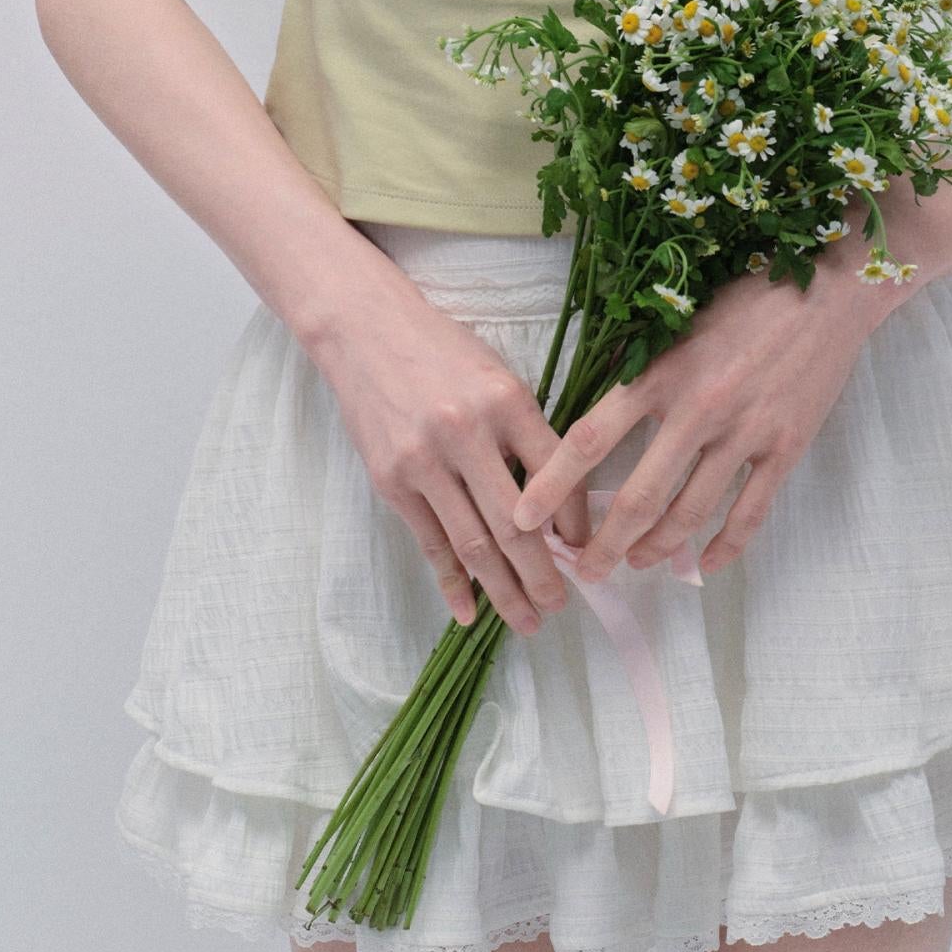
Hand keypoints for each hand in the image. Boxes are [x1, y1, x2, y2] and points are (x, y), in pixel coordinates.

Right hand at [309, 279, 591, 635]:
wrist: (366, 331)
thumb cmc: (443, 353)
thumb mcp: (498, 377)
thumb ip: (526, 434)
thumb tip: (556, 507)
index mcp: (507, 401)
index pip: (556, 475)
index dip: (574, 522)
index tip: (585, 551)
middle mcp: (467, 432)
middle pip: (516, 523)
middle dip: (543, 574)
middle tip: (561, 606)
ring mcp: (425, 460)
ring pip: (474, 543)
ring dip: (504, 590)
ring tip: (527, 620)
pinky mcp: (391, 480)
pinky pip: (430, 542)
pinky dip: (451, 581)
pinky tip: (468, 612)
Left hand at [512, 261, 898, 585]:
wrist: (830, 291)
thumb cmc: (745, 298)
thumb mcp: (678, 322)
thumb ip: (640, 370)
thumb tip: (596, 423)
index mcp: (660, 372)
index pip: (589, 439)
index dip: (551, 486)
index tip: (523, 519)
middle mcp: (698, 408)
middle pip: (637, 497)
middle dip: (605, 544)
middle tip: (585, 571)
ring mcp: (745, 433)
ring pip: (690, 514)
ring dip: (658, 549)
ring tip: (637, 563)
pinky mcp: (786, 448)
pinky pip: (750, 514)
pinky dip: (725, 547)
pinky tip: (705, 565)